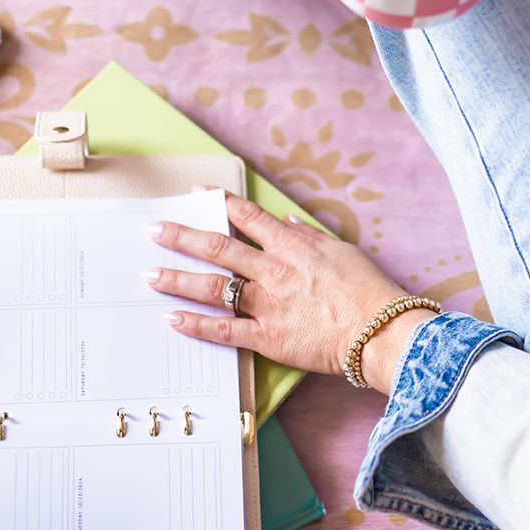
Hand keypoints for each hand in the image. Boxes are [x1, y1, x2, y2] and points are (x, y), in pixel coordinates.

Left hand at [146, 191, 422, 390]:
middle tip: (154, 230)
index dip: (220, 202)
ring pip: (213, 287)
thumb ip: (308, 235)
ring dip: (178, 279)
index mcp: (291, 246)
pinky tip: (172, 319)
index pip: (247, 217)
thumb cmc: (367, 290)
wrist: (379, 330)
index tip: (198, 191)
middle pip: (218, 248)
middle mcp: (273, 271)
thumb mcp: (341, 250)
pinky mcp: (267, 337)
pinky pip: (224, 330)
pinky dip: (196, 324)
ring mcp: (267, 304)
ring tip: (150, 274)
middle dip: (181, 236)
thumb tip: (285, 221)